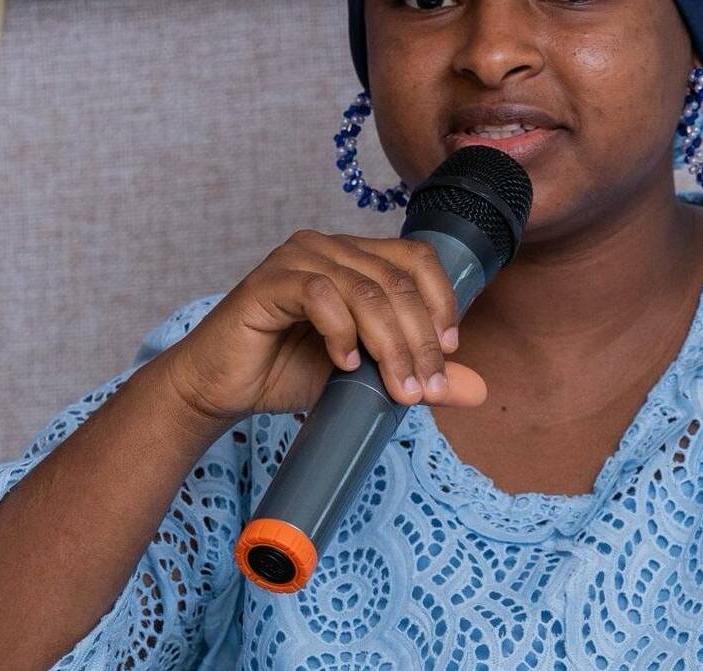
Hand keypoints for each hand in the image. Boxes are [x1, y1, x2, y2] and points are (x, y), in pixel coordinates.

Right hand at [158, 230, 487, 423]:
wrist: (225, 388)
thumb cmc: (293, 373)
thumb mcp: (370, 377)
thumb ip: (420, 375)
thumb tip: (477, 390)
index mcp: (358, 258)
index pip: (418, 260)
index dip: (442, 303)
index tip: (449, 354)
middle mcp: (331, 248)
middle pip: (397, 282)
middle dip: (420, 341)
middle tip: (425, 390)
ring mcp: (297, 258)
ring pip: (366, 291)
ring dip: (391, 345)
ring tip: (397, 388)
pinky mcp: (268, 281)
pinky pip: (320, 295)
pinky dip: (341, 332)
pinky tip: (345, 364)